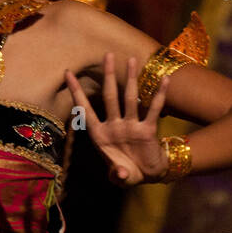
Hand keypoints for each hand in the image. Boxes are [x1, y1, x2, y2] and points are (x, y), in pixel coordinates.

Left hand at [64, 53, 169, 187]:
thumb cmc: (127, 173)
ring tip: (131, 59)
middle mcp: (114, 126)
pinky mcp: (148, 129)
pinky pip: (154, 110)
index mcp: (100, 135)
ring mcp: (131, 126)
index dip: (77, 92)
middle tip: (107, 55)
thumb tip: (119, 173)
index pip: (85, 110)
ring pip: (130, 98)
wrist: (147, 175)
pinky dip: (159, 95)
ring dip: (131, 79)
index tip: (67, 73)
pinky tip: (164, 80)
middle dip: (108, 77)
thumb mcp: (120, 177)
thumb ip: (117, 175)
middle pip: (109, 96)